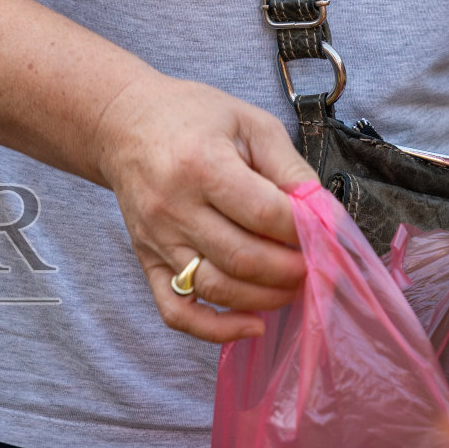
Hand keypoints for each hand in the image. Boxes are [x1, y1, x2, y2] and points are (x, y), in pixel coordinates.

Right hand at [94, 66, 315, 342]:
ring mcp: (157, 240)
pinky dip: (215, 330)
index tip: (324, 231)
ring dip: (265, 299)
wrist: (124, 126)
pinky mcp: (147, 261)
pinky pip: (176, 312)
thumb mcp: (249, 122)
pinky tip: (250, 325)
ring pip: (217, 290)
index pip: (264, 214)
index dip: (303, 230)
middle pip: (243, 259)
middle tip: (316, 264)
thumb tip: (323, 214)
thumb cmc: (191, 117)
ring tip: (292, 285)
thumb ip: (288, 167)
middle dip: (292, 270)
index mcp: (202, 164)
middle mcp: (174, 207)